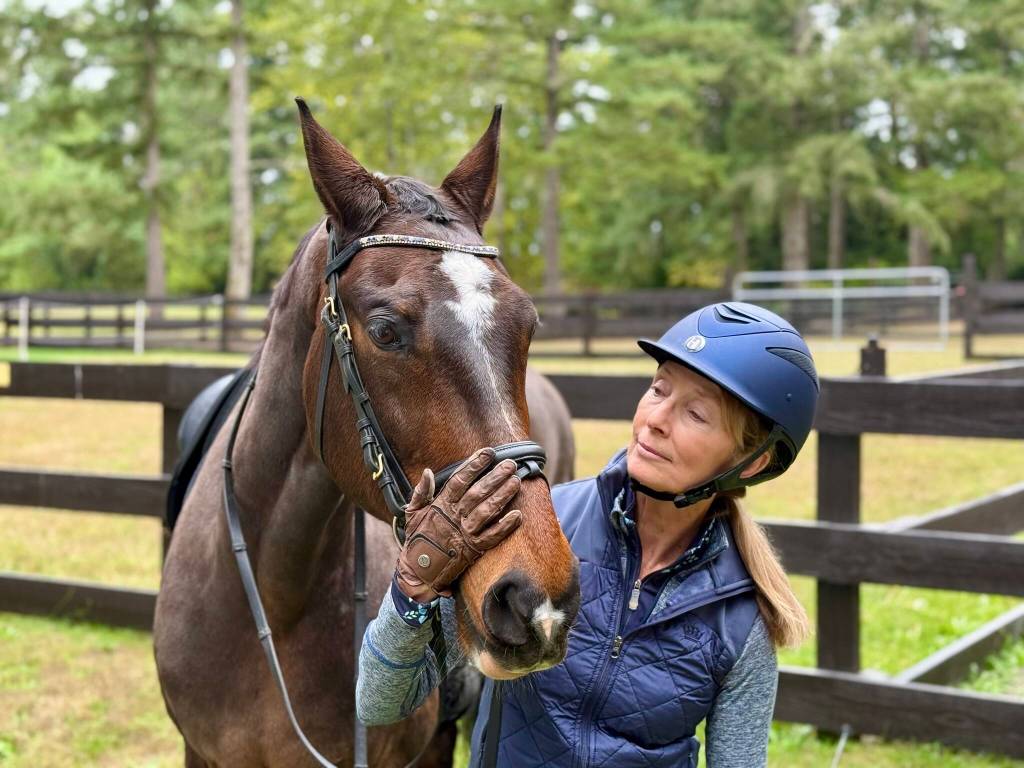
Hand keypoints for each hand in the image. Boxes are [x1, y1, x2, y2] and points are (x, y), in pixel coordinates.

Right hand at [396, 447, 522, 601]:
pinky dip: (505, 527)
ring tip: (516, 482)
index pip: (459, 480)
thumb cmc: (417, 538)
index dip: (474, 465)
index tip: (488, 453)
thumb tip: (427, 472)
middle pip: (477, 493)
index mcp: (441, 505)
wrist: (417, 571)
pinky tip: (518, 515)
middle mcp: (454, 517)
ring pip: (487, 512)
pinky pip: (492, 537)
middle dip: (495, 477)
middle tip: (510, 465)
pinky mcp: (473, 550)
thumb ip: (421, 492)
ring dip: (502, 496)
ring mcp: (464, 534)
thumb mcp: (412, 513)